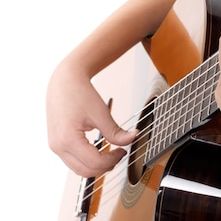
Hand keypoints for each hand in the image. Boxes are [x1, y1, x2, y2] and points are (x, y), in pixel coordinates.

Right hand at [46, 58, 135, 176]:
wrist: (64, 81)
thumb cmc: (79, 93)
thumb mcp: (100, 113)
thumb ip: (115, 131)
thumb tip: (131, 139)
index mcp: (68, 140)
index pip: (95, 163)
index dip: (113, 159)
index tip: (124, 150)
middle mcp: (58, 147)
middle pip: (85, 171)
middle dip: (105, 166)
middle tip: (120, 153)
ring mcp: (55, 147)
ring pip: (78, 169)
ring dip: (96, 166)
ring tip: (112, 153)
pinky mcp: (57, 144)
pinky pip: (73, 161)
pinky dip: (87, 160)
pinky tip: (99, 150)